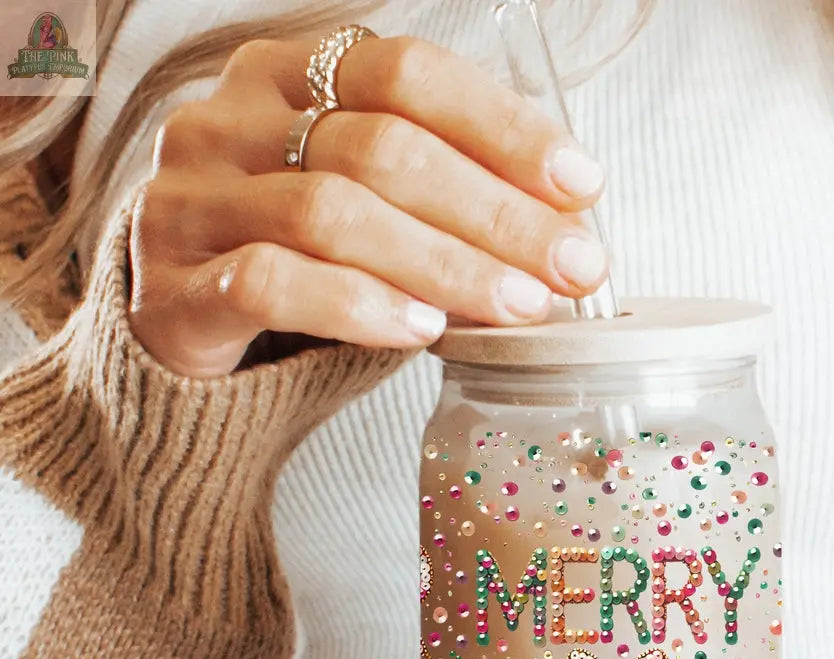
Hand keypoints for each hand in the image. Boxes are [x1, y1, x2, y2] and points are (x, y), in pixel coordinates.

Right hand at [130, 35, 608, 376]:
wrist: (177, 328)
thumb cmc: (296, 261)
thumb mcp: (368, 205)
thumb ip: (443, 197)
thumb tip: (567, 223)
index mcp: (285, 76)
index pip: (406, 73)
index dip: (502, 126)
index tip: (581, 185)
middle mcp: (229, 120)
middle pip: (381, 147)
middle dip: (495, 212)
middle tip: (571, 266)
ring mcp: (191, 199)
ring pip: (332, 213)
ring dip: (444, 263)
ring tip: (516, 305)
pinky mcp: (171, 287)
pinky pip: (271, 282)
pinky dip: (359, 305)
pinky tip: (421, 328)